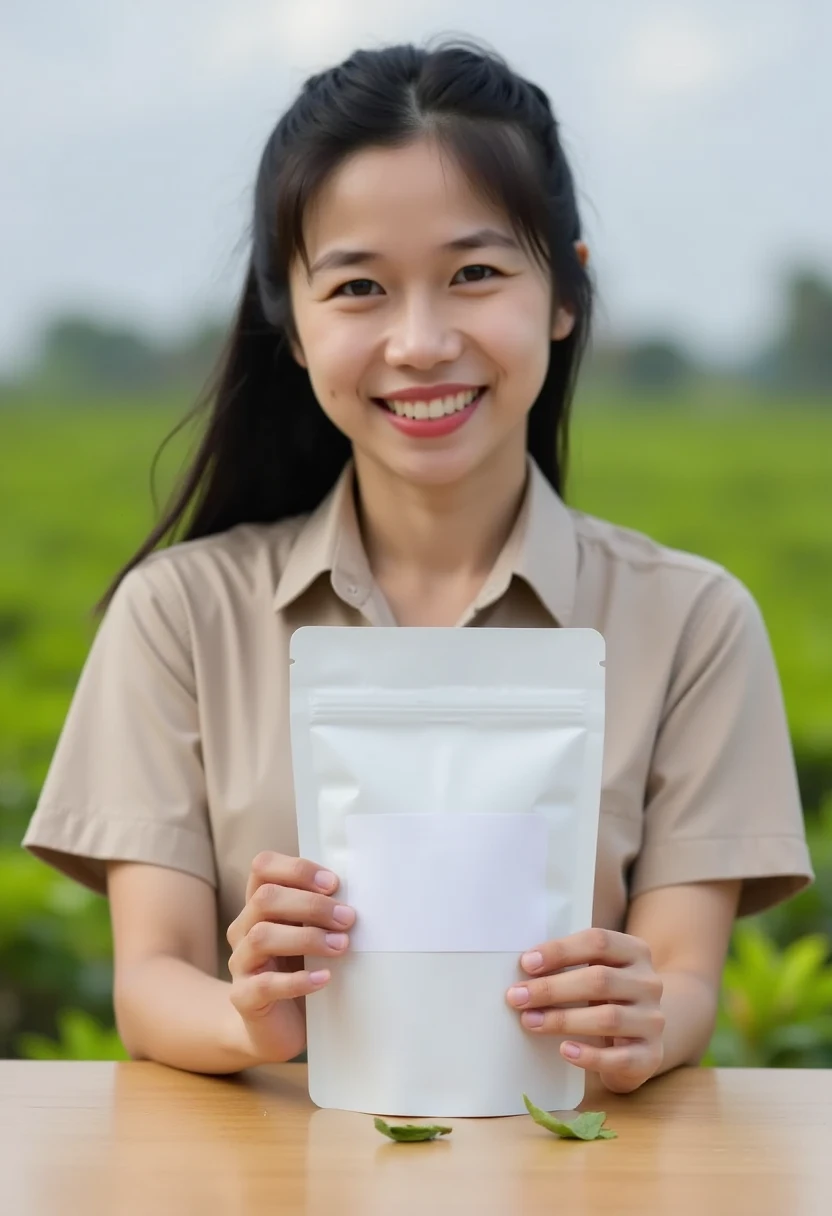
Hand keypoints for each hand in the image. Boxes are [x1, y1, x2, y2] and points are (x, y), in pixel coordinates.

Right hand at [225, 851, 354, 1063]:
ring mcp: (241, 963)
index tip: (333, 883)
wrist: (276, 1027)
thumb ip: (320, 912)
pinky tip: (324, 978)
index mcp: (258, 905)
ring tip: (341, 946)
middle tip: (348, 919)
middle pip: (265, 898)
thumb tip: (361, 895)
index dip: (296, 869)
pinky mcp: (244, 997)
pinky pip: (265, 984)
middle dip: (311, 905)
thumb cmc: (300, 970)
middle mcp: (244, 928)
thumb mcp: (310, 933)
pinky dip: (298, 980)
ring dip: (307, 937)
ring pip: (262, 936)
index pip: (263, 868)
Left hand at [505, 928, 664, 1093]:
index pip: (598, 942)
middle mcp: (649, 983)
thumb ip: (571, 964)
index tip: (527, 963)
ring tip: (530, 1021)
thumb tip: (525, 967)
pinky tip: (564, 1050)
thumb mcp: (597, 971)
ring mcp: (653, 1020)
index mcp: (635, 952)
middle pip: (600, 980)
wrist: (644, 1036)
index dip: (560, 951)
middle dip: (552, 988)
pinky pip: (619, 1057)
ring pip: (608, 1018)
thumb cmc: (608, 997)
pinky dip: (589, 1055)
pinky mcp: (651, 1055)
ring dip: (563, 1020)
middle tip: (517, 997)